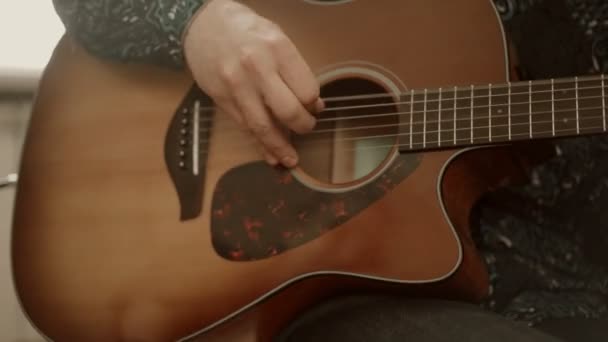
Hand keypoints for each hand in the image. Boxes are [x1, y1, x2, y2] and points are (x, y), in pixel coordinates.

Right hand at [183, 0, 323, 167]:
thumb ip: (294, 69)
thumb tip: (312, 104)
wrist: (201, 24)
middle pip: (288, 111)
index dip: (314, 104)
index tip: (315, 108)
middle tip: (307, 128)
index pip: (306, 90)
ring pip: (263, 126)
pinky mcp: (221, 98)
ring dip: (280, 147)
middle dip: (303, 127)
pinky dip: (259, 144)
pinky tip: (269, 154)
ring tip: (290, 159)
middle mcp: (256, 67)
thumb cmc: (244, 30)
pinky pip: (244, 128)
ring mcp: (236, 85)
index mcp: (277, 48)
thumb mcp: (276, 37)